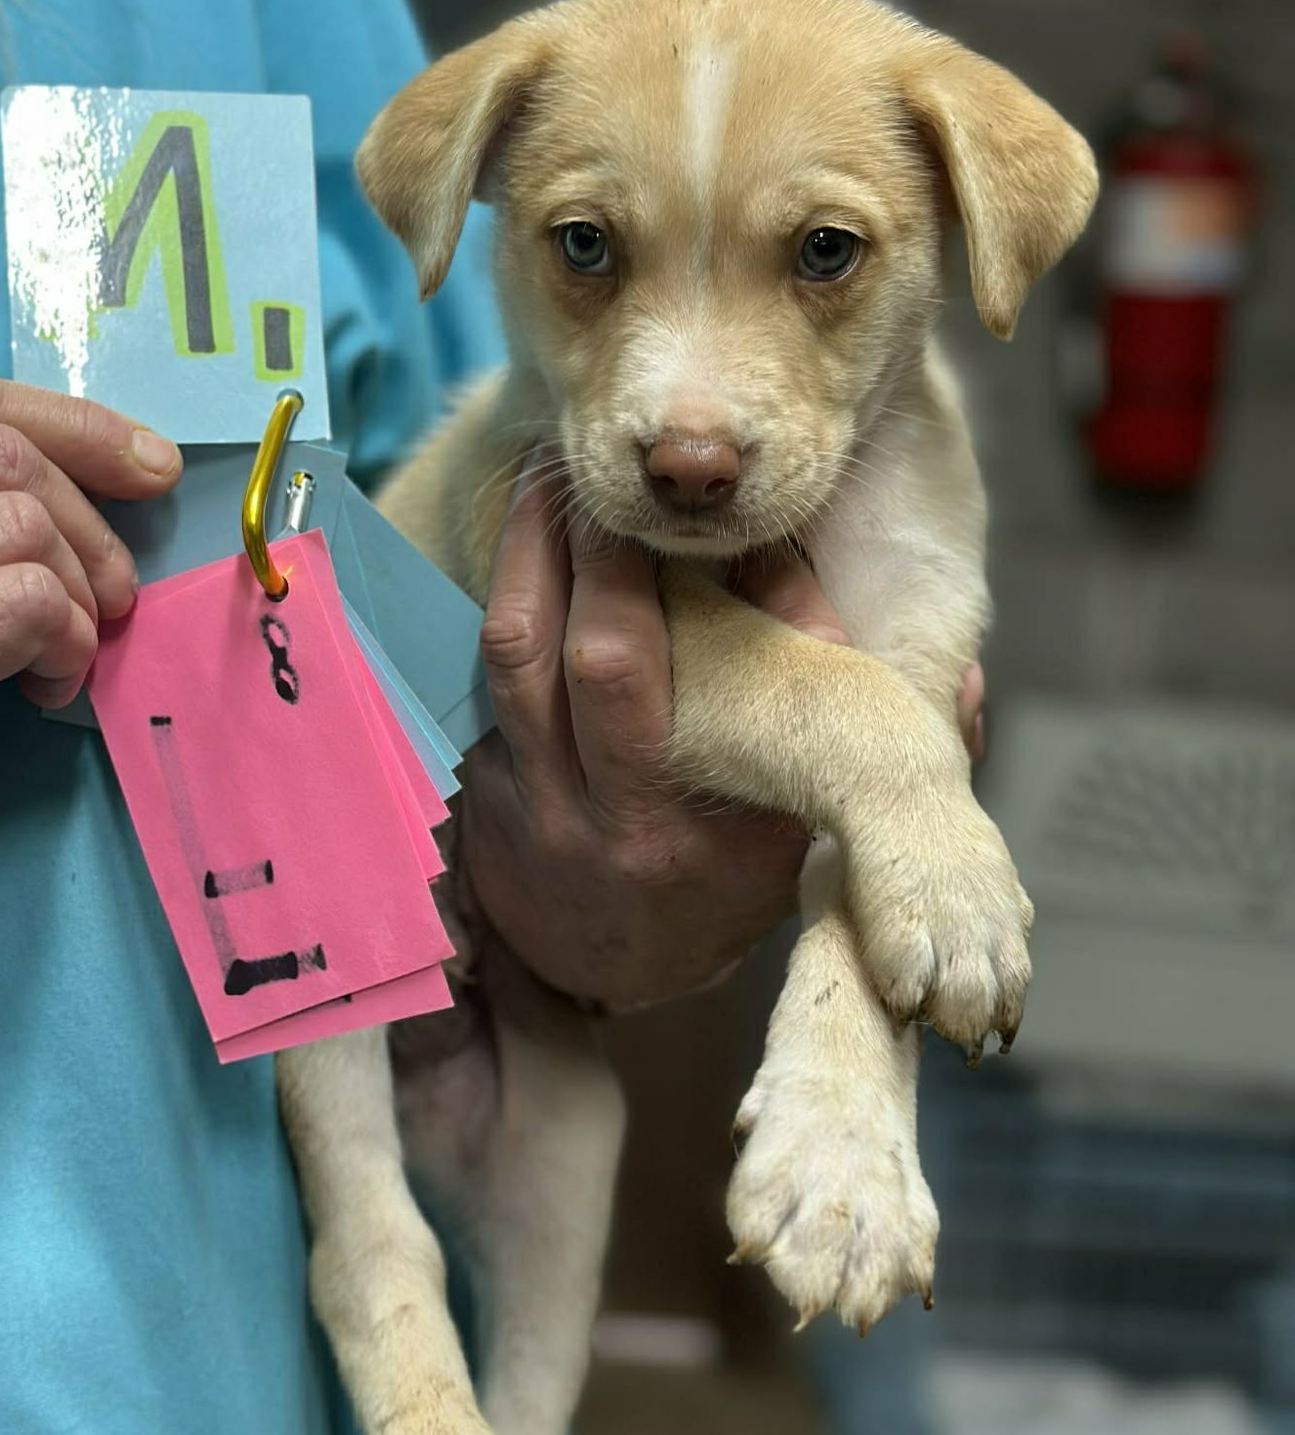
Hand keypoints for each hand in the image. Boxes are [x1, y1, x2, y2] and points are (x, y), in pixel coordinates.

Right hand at [0, 369, 182, 962]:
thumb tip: (129, 462)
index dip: (68, 424)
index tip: (149, 464)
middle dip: (86, 526)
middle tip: (107, 601)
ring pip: (19, 526)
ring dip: (72, 598)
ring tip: (53, 659)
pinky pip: (23, 603)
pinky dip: (60, 642)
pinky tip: (40, 690)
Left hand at [454, 462, 985, 1012]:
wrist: (619, 967)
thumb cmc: (730, 871)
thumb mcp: (801, 821)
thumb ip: (862, 739)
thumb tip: (963, 675)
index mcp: (688, 822)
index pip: (649, 678)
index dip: (647, 576)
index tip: (667, 505)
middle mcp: (597, 816)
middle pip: (571, 654)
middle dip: (581, 546)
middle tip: (600, 468)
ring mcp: (526, 805)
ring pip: (506, 657)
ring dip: (524, 556)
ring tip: (550, 478)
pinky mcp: (479, 790)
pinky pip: (472, 681)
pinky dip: (494, 600)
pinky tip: (521, 540)